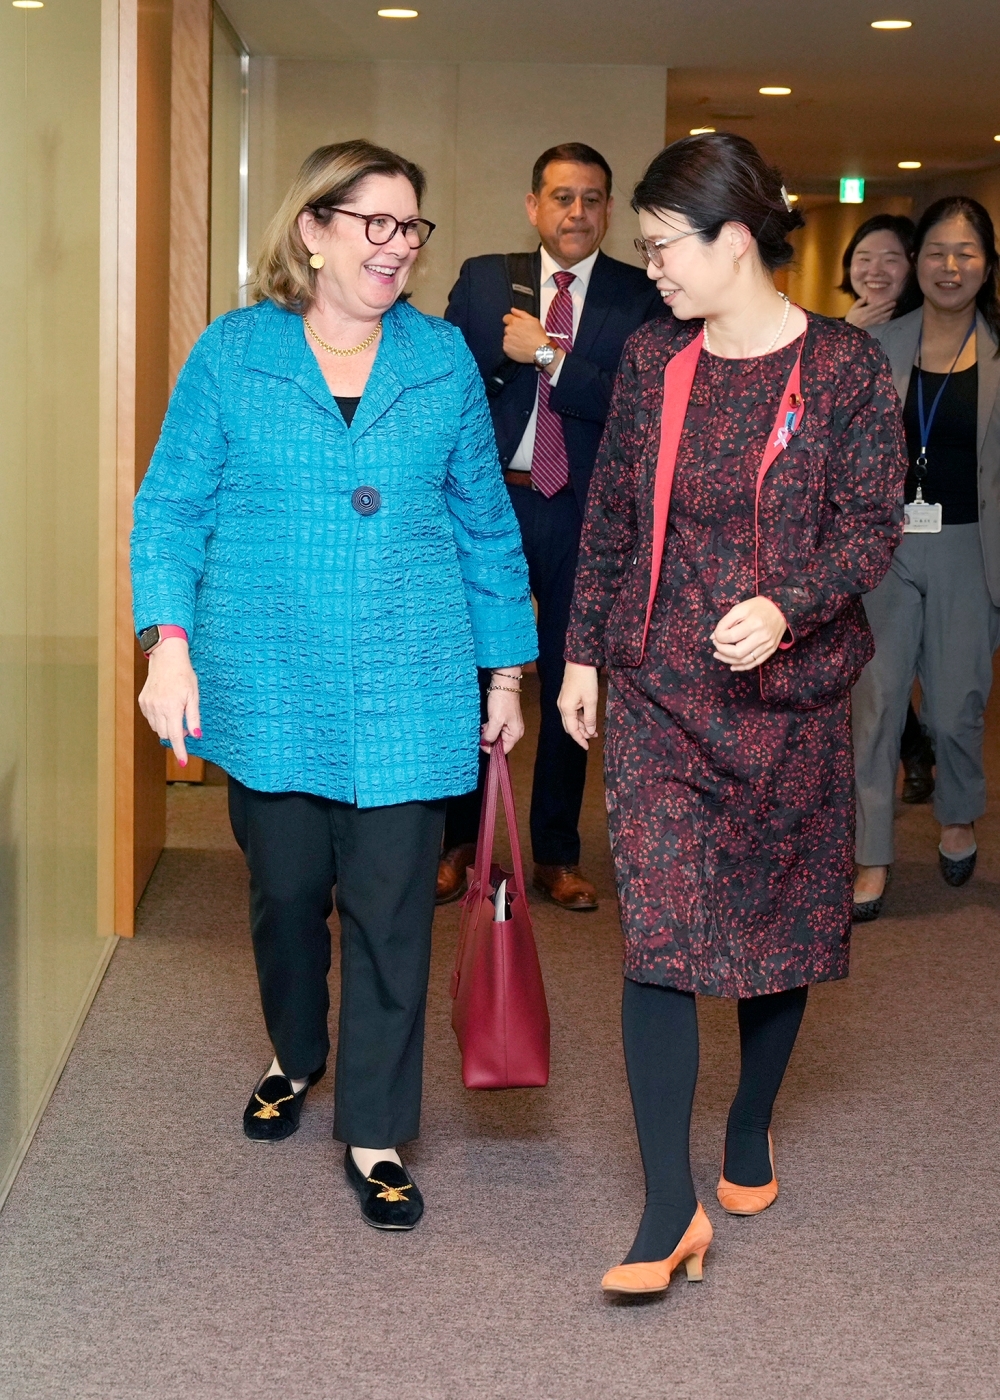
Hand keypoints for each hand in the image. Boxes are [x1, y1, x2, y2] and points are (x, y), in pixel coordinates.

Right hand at [137, 637, 200, 764]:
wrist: (166, 658)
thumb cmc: (184, 675)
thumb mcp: (194, 696)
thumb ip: (193, 718)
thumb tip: (196, 736)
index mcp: (172, 708)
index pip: (176, 736)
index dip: (180, 751)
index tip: (183, 762)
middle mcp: (157, 708)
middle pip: (166, 734)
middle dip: (176, 735)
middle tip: (186, 725)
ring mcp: (148, 705)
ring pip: (158, 728)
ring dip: (167, 727)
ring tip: (176, 712)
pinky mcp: (142, 702)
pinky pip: (151, 719)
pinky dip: (159, 719)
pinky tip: (166, 707)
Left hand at [481, 684, 524, 754]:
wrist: (504, 684)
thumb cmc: (501, 702)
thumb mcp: (495, 721)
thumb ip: (490, 735)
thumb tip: (485, 743)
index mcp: (515, 734)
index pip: (503, 750)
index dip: (491, 749)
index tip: (481, 743)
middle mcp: (515, 732)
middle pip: (500, 744)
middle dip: (489, 740)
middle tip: (482, 732)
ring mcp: (510, 725)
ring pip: (497, 736)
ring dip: (488, 733)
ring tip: (483, 726)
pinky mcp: (505, 719)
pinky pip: (496, 729)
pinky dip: (490, 727)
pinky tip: (486, 723)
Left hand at [502, 308, 564, 372]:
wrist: (539, 351)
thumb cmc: (538, 336)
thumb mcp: (533, 320)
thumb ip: (521, 313)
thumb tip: (512, 310)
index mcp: (514, 322)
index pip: (506, 318)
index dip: (511, 321)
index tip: (516, 326)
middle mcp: (509, 330)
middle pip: (507, 329)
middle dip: (512, 331)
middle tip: (522, 336)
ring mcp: (506, 340)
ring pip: (506, 338)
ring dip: (511, 339)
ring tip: (522, 343)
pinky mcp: (506, 349)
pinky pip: (506, 347)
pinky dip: (511, 348)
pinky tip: (519, 348)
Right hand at [558, 662, 598, 748]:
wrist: (579, 661)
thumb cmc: (586, 680)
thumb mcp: (591, 700)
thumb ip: (590, 718)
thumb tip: (590, 732)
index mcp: (566, 709)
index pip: (572, 730)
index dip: (580, 740)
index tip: (587, 747)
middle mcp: (562, 707)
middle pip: (570, 726)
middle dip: (580, 734)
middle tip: (592, 738)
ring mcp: (563, 702)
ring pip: (571, 719)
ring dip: (581, 726)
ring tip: (594, 729)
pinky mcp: (567, 697)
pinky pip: (572, 712)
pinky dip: (580, 718)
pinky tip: (588, 718)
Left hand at [711, 597, 786, 671]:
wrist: (781, 610)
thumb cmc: (758, 607)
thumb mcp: (740, 608)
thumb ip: (725, 622)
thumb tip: (714, 637)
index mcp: (754, 623)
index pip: (731, 636)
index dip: (719, 637)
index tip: (716, 634)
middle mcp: (762, 637)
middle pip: (737, 652)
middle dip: (722, 651)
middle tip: (716, 645)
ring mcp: (767, 646)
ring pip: (744, 660)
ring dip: (728, 660)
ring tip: (719, 655)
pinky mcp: (770, 651)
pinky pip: (754, 663)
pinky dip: (741, 667)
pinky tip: (732, 665)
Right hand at [845, 297, 895, 328]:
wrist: (849, 328)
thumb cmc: (851, 317)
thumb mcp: (852, 308)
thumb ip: (859, 302)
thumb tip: (866, 296)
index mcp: (864, 311)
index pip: (875, 306)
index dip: (882, 303)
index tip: (888, 299)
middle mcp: (868, 316)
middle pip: (880, 311)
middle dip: (888, 307)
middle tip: (894, 303)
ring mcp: (871, 321)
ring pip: (881, 316)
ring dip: (888, 313)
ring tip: (894, 309)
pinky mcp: (872, 325)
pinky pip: (880, 322)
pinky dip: (885, 319)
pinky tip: (890, 317)